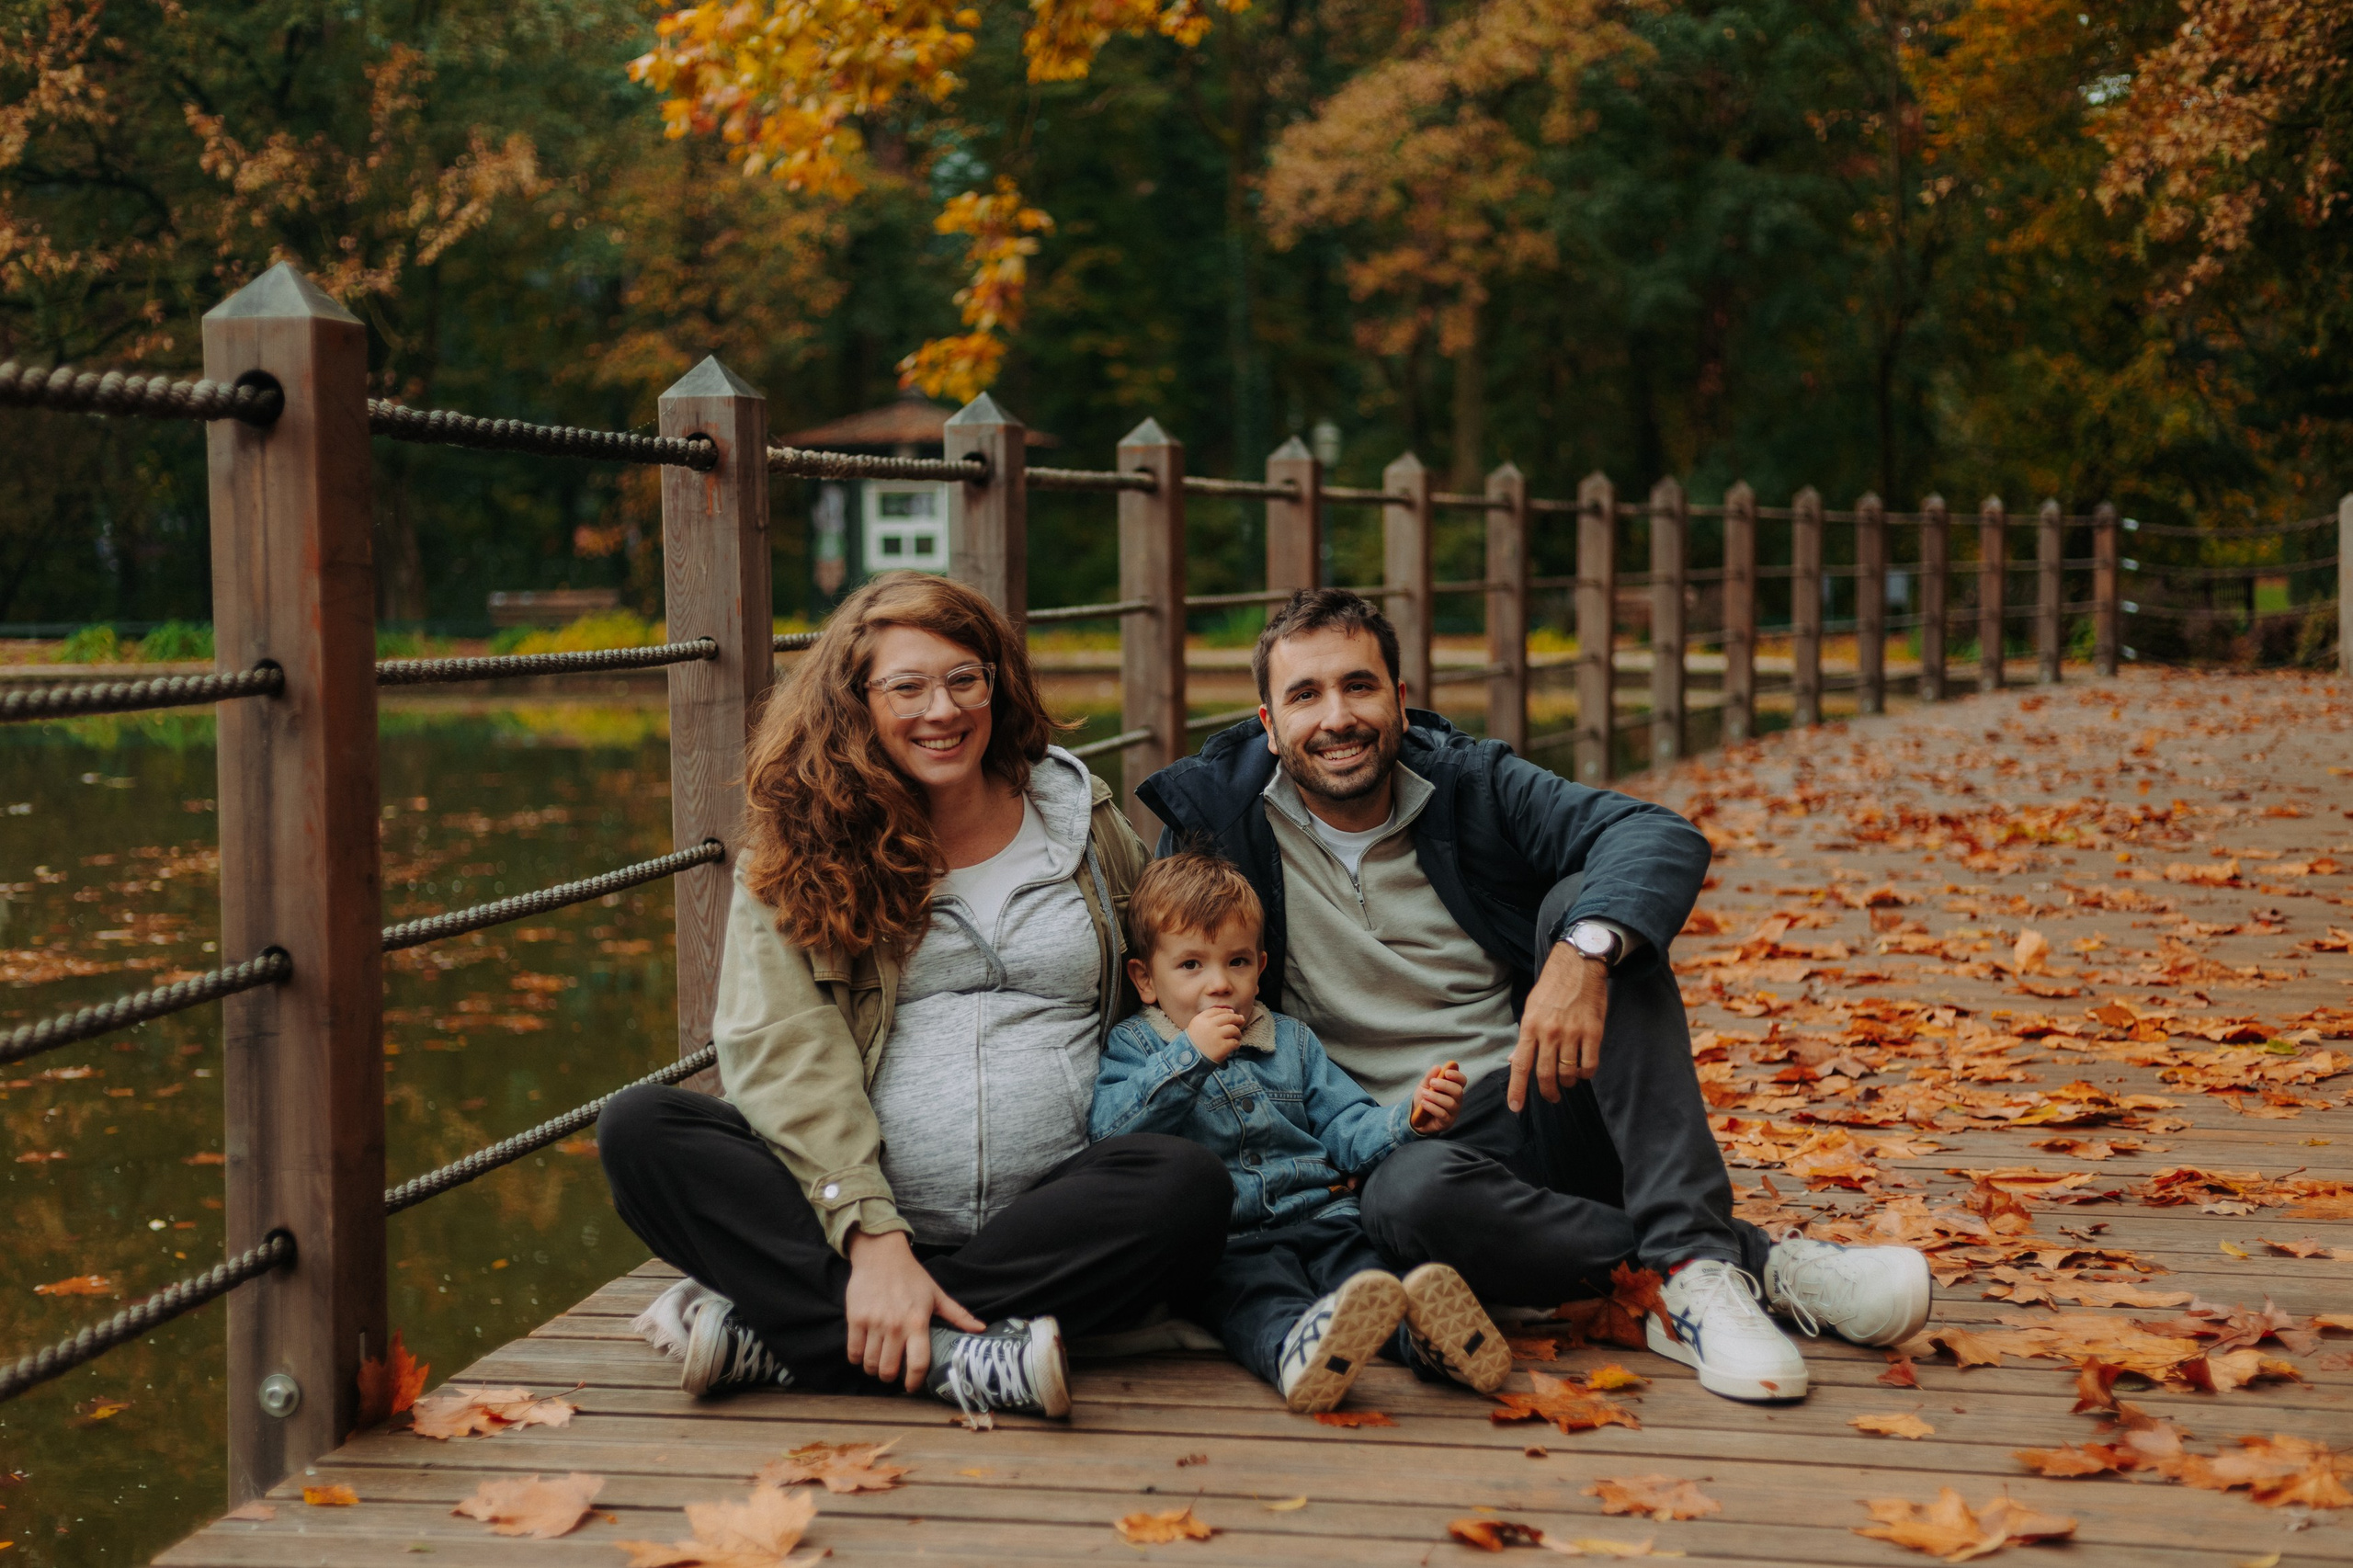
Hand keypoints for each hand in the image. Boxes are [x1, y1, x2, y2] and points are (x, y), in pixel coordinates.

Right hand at [843, 1228, 983, 1390]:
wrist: (881, 1254)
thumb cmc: (911, 1276)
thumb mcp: (936, 1294)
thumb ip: (958, 1315)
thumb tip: (981, 1329)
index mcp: (918, 1322)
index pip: (918, 1363)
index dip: (915, 1381)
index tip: (912, 1386)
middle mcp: (895, 1326)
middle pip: (889, 1369)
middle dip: (890, 1377)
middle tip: (892, 1372)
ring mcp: (873, 1323)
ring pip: (870, 1363)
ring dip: (873, 1369)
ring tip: (878, 1363)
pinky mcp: (855, 1319)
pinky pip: (853, 1351)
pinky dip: (857, 1358)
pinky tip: (863, 1353)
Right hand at [1185, 1006, 1245, 1063]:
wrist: (1189, 1061)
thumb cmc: (1194, 1045)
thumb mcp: (1196, 1027)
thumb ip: (1209, 1020)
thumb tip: (1231, 1012)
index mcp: (1200, 1019)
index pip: (1217, 1010)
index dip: (1226, 1011)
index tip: (1232, 1013)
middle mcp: (1208, 1025)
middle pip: (1227, 1017)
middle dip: (1237, 1018)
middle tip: (1241, 1020)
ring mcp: (1216, 1036)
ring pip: (1233, 1029)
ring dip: (1238, 1033)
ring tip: (1237, 1037)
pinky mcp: (1222, 1047)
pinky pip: (1234, 1042)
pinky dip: (1236, 1044)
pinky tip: (1234, 1046)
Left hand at [1409, 1060, 1464, 1133]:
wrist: (1415, 1116)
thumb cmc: (1423, 1098)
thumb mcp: (1424, 1085)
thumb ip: (1430, 1076)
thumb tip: (1437, 1067)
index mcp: (1453, 1089)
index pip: (1462, 1081)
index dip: (1457, 1076)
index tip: (1446, 1072)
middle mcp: (1457, 1100)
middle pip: (1458, 1091)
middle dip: (1445, 1085)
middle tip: (1432, 1082)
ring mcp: (1453, 1112)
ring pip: (1450, 1103)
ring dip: (1436, 1097)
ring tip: (1424, 1094)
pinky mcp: (1447, 1122)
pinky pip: (1443, 1114)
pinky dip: (1432, 1107)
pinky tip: (1424, 1103)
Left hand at [1509, 941, 1610, 1110]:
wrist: (1579, 966)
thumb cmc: (1552, 988)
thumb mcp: (1531, 1009)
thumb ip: (1524, 1037)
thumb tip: (1513, 1061)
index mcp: (1530, 1026)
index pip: (1520, 1065)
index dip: (1517, 1090)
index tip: (1516, 1108)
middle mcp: (1549, 1032)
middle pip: (1546, 1074)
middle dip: (1548, 1092)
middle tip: (1552, 1098)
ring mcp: (1572, 1033)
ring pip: (1568, 1072)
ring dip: (1568, 1082)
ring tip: (1569, 1079)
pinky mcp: (1593, 1032)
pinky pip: (1589, 1065)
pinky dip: (1586, 1073)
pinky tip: (1583, 1070)